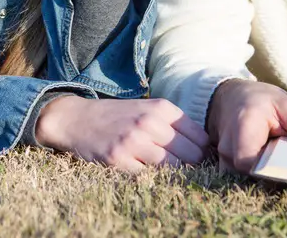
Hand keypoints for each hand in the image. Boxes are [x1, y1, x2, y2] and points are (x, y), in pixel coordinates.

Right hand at [35, 96, 207, 172]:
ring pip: (173, 167)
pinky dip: (152, 178)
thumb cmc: (120, 116)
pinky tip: (147, 173)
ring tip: (167, 171)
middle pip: (192, 155)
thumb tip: (207, 147)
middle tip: (184, 168)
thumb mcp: (148, 108)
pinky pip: (148, 177)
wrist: (79, 119)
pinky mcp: (119, 160)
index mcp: (162, 108)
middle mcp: (150, 122)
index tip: (197, 158)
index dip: (202, 151)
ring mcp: (134, 142)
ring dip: (174, 173)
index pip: (201, 137)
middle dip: (191, 165)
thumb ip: (174, 124)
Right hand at [208, 80, 286, 173]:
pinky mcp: (228, 166)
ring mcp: (224, 159)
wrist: (229, 96)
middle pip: (252, 175)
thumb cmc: (258, 99)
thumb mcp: (284, 103)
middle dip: (276, 174)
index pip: (252, 164)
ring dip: (268, 173)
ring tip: (284, 160)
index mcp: (243, 129)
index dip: (274, 172)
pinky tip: (272, 162)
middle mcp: (228, 148)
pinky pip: (244, 176)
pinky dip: (260, 172)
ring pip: (248, 178)